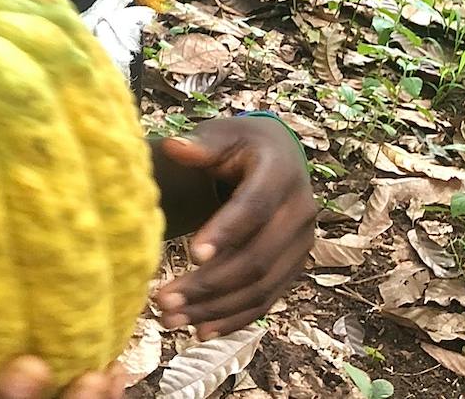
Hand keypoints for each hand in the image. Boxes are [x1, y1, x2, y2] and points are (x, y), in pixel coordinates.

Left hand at [154, 117, 316, 337]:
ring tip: (170, 319)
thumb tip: (176, 146)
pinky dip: (235, 318)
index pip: (255, 207)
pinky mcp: (293, 267)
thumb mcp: (224, 134)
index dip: (226, 231)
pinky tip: (201, 330)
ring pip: (261, 287)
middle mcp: (300, 212)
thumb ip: (202, 143)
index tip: (191, 252)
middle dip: (209, 284)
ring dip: (215, 308)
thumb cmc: (241, 145)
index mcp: (281, 174)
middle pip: (257, 258)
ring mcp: (300, 245)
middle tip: (164, 300)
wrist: (281, 158)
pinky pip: (267, 300)